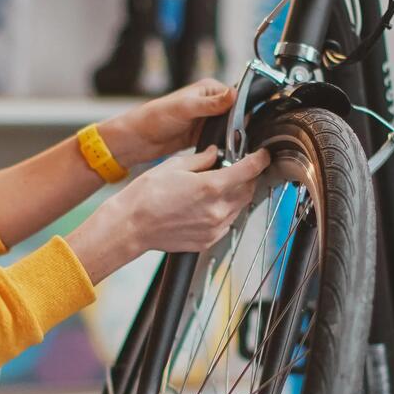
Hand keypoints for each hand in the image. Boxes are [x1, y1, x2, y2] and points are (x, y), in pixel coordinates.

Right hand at [66, 146, 270, 281]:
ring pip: (239, 207)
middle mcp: (217, 209)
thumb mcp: (174, 166)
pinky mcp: (208, 240)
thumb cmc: (146, 196)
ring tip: (217, 187)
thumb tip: (215, 153)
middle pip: (248, 190)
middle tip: (236, 169)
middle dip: (247, 177)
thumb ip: (201, 159)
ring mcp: (214, 228)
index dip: (260, 159)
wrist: (131, 226)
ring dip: (236, 195)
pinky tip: (208, 205)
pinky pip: (227, 223)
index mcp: (211, 187)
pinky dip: (224, 212)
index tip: (263, 155)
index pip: (249, 170)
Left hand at [102, 79, 236, 166]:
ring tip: (241, 147)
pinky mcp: (203, 135)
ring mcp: (207, 120)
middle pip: (237, 113)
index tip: (252, 122)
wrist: (139, 140)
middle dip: (241, 125)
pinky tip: (230, 153)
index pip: (237, 96)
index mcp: (209, 89)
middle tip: (246, 139)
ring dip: (234, 137)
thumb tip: (233, 94)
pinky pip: (221, 140)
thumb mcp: (185, 108)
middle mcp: (211, 103)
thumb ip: (210, 103)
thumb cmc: (155, 117)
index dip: (246, 109)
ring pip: (230, 128)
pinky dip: (225, 146)